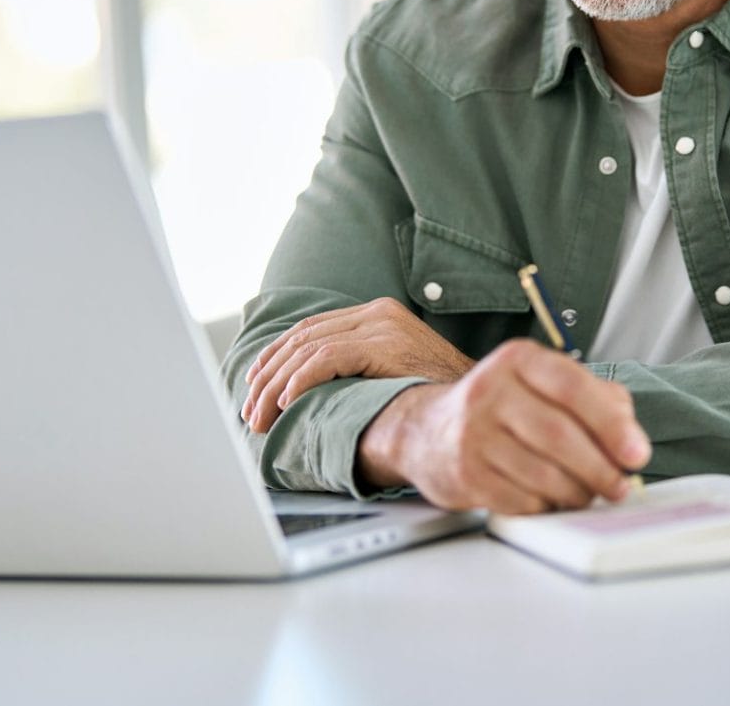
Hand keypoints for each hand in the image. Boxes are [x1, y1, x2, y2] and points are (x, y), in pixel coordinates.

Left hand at [242, 297, 476, 432]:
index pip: (312, 329)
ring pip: (309, 350)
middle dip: (268, 377)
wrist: (480, 398)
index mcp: (378, 314)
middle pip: (304, 338)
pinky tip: (288, 402)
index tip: (254, 382)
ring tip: (260, 417)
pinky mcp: (385, 344)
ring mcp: (382, 326)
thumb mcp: (396, 372)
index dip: (276, 356)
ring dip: (276, 387)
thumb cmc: (439, 394)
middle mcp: (378, 313)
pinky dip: (301, 380)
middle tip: (249, 411)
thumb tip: (314, 389)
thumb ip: (362, 367)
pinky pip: (329, 359)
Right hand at [355, 339, 650, 513]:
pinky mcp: (465, 475)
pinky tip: (551, 499)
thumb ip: (595, 398)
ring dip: (578, 493)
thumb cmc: (501, 408)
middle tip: (620, 484)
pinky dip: (547, 506)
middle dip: (600, 468)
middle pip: (560, 436)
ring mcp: (473, 434)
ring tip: (589, 493)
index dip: (611, 424)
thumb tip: (630, 435)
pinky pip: (522, 500)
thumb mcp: (544, 384)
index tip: (637, 453)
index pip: (572, 387)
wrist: (428, 431)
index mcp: (518, 360)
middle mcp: (490, 391)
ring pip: (543, 474)